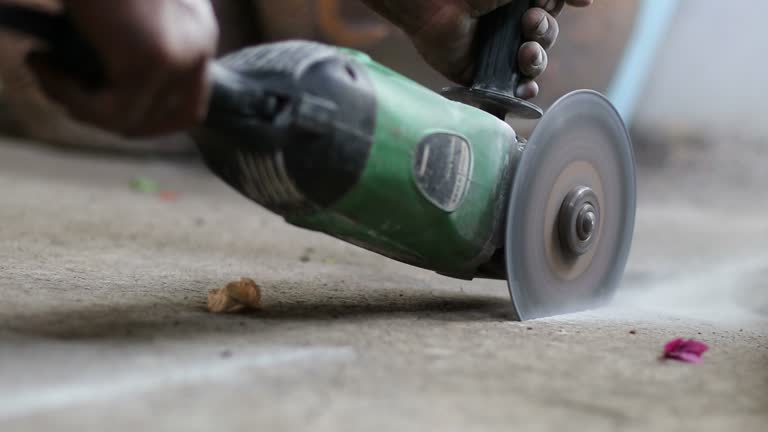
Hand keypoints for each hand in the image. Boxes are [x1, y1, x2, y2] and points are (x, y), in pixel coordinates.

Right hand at [25, 0, 218, 136]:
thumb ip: (130, 44)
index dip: (153, 123)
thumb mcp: (125, 10)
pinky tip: (39, 61)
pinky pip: (105, 111)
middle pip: (169, 121)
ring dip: (77, 105)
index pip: (191, 106)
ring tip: (42, 67)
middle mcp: (198, 49)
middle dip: (114, 122)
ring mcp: (176, 58)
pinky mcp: (146, 62)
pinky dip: (66, 94)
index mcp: (200, 33)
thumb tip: (104, 85)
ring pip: (128, 120)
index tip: (108, 112)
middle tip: (66, 90)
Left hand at [360, 0, 592, 98]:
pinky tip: (525, 87)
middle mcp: (507, 26)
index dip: (553, 10)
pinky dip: (525, 91)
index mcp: (515, 2)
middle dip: (545, 33)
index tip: (543, 4)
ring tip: (524, 52)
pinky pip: (512, 90)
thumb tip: (588, 1)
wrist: (435, 6)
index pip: (551, 10)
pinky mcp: (483, 75)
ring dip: (537, 59)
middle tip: (528, 23)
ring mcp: (496, 52)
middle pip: (547, 37)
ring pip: (534, 63)